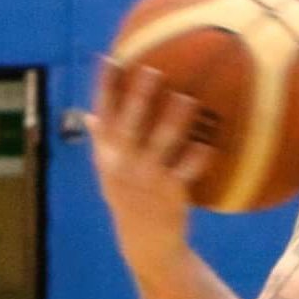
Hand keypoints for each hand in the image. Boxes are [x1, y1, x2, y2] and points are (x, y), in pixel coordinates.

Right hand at [88, 59, 209, 271]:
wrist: (144, 241)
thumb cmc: (129, 198)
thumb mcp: (108, 171)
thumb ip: (102, 142)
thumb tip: (89, 114)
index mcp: (107, 153)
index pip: (103, 113)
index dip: (105, 86)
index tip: (110, 57)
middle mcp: (123, 163)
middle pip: (130, 123)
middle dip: (140, 96)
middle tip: (154, 70)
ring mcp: (146, 177)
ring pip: (161, 143)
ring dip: (174, 120)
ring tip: (189, 99)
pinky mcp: (170, 193)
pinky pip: (186, 170)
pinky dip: (197, 158)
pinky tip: (209, 144)